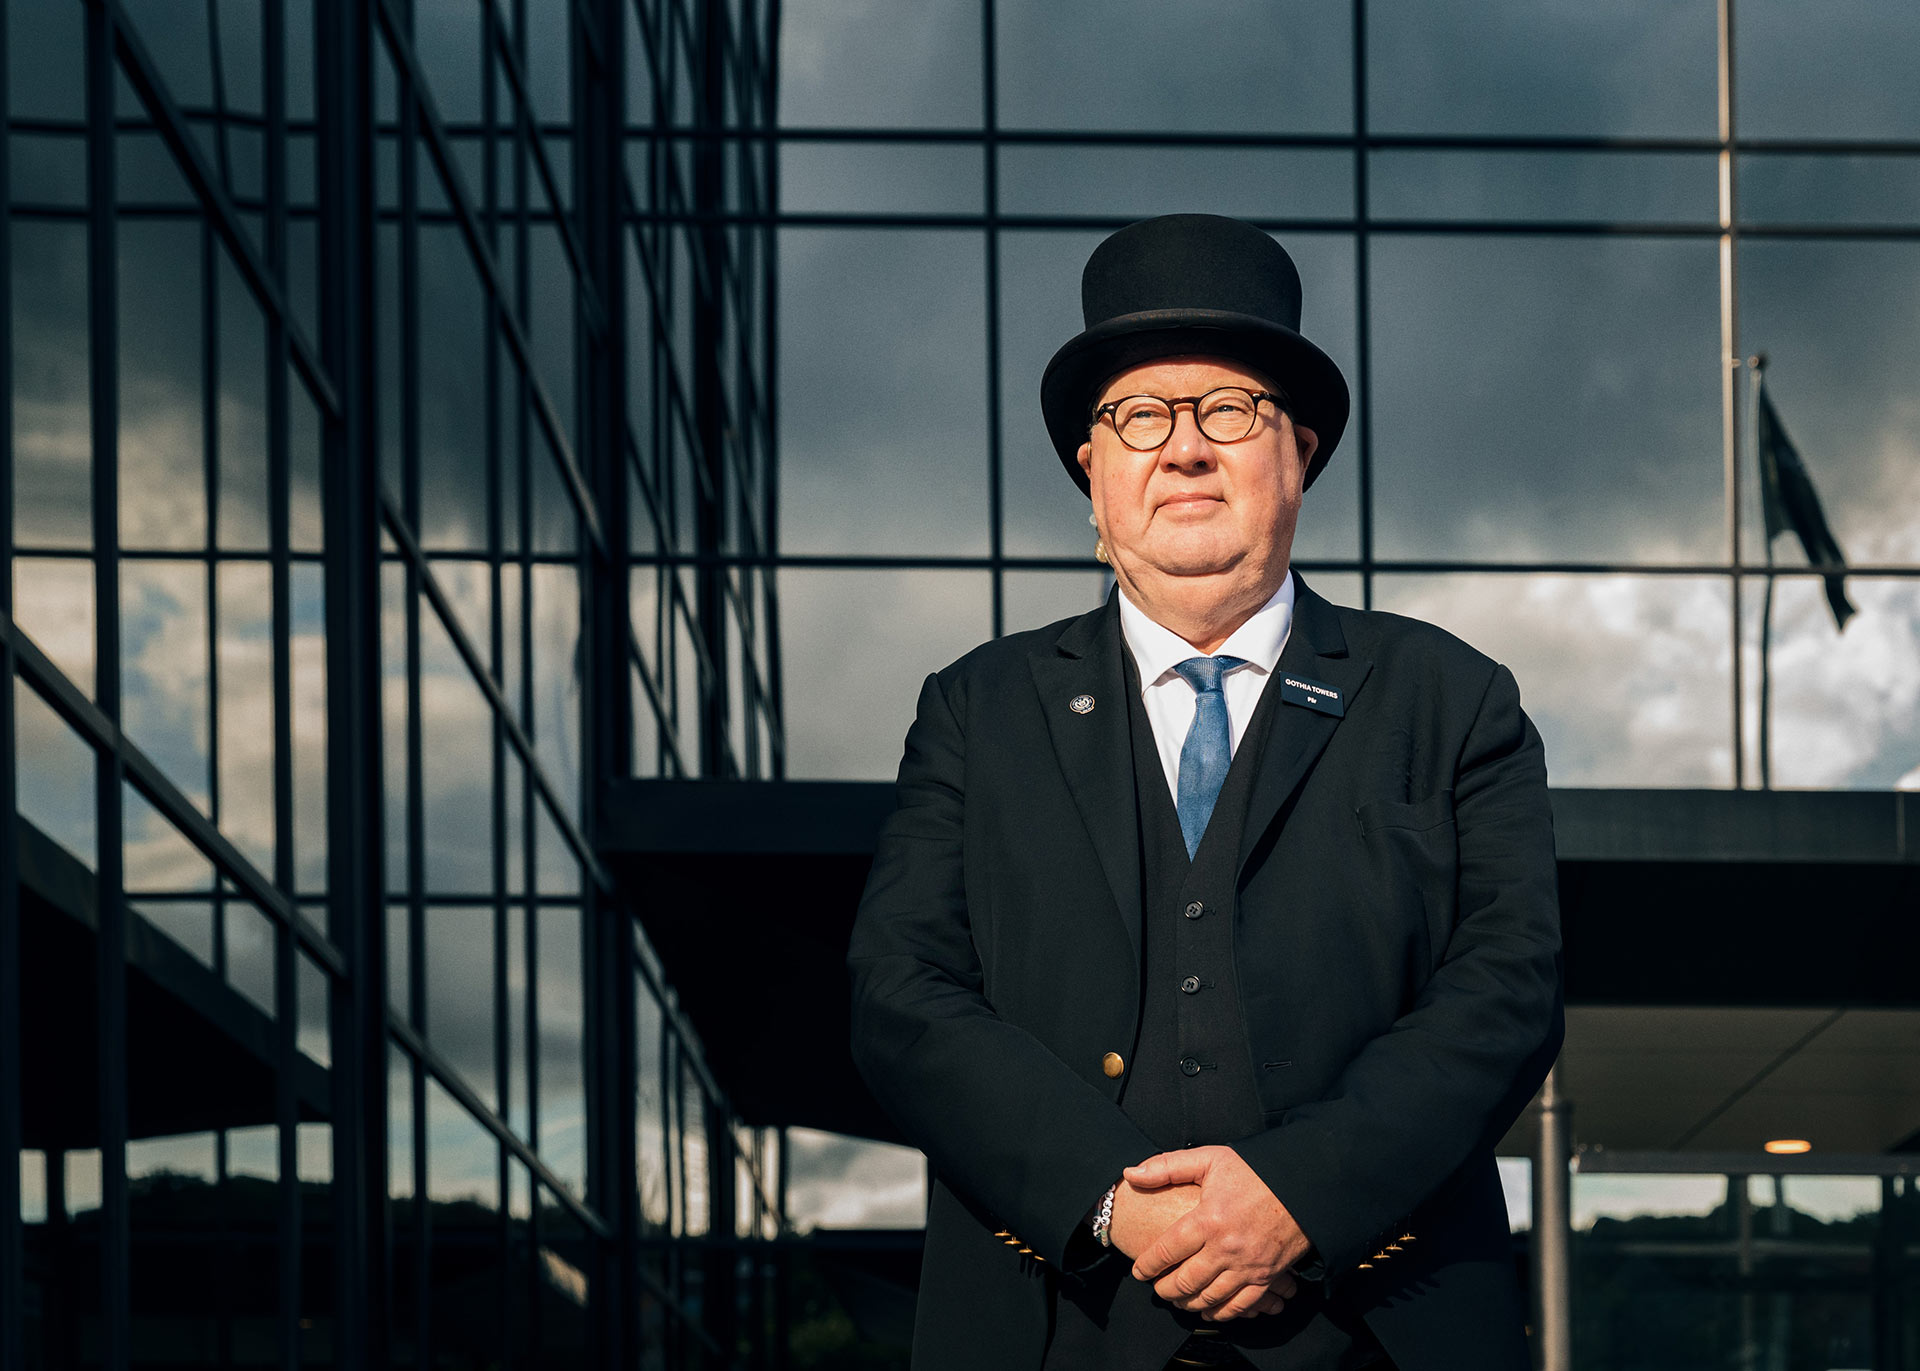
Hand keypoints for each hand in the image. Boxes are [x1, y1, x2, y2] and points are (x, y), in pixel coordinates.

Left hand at [1125, 1146, 1309, 1320]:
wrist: (1305, 1183)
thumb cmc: (1257, 1170)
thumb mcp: (1210, 1159)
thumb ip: (1167, 1167)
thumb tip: (1131, 1174)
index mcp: (1208, 1220)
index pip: (1167, 1251)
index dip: (1147, 1265)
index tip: (1138, 1271)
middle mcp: (1225, 1248)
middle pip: (1185, 1281)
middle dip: (1165, 1289)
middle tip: (1156, 1288)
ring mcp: (1247, 1266)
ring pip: (1209, 1298)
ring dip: (1188, 1303)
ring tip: (1177, 1299)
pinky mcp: (1267, 1276)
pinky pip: (1239, 1306)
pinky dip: (1220, 1312)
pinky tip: (1209, 1309)